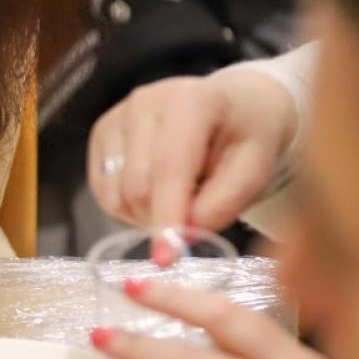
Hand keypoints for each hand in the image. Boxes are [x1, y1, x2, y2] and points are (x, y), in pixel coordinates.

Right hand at [87, 69, 298, 232]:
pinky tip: (154, 193)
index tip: (166, 258)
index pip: (169, 168)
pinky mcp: (102, 131)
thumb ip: (225, 201)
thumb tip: (184, 230)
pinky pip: (102, 189)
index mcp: (191, 101)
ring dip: (143, 215)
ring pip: (114, 192)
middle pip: (136, 185)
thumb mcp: (256, 169)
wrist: (234, 105)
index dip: (166, 215)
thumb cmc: (247, 137)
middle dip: (161, 218)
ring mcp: (118, 115)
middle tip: (191, 221)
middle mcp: (145, 101)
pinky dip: (126, 205)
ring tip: (176, 201)